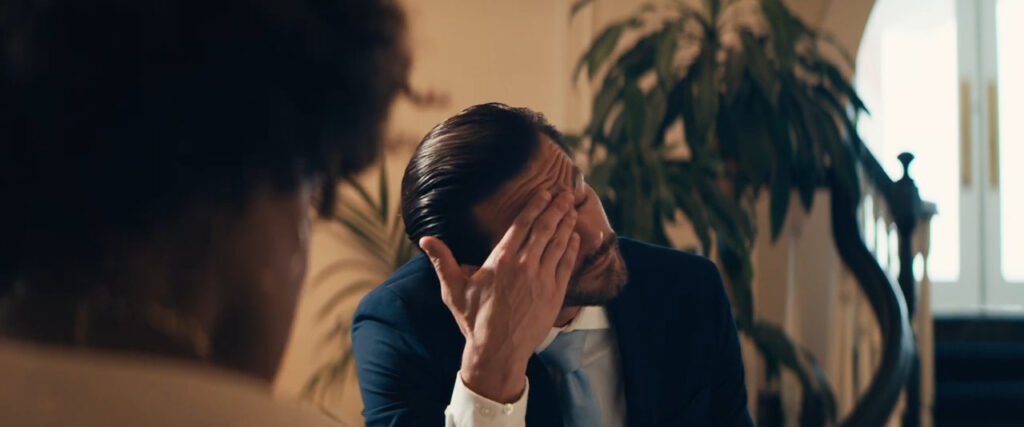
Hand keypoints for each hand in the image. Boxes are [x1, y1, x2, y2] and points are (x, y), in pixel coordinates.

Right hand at [419, 191, 579, 402]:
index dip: (535, 205)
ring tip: (571, 208)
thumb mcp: (454, 289)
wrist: (497, 352)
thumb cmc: (473, 320)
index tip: (544, 192)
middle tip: (565, 193)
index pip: (522, 224)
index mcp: (501, 260)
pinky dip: (572, 248)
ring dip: (566, 224)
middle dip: (556, 208)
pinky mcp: (554, 295)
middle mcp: (524, 266)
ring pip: (558, 244)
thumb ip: (442, 260)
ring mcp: (542, 280)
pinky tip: (575, 237)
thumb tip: (424, 238)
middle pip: (544, 228)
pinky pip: (566, 265)